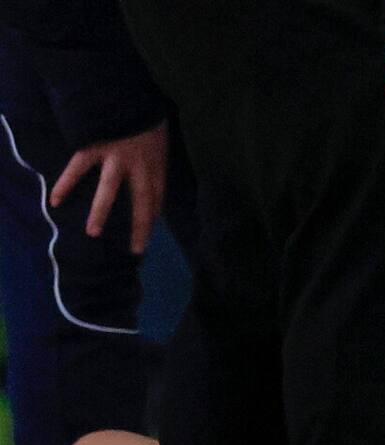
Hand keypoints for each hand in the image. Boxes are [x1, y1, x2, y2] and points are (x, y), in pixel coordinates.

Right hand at [50, 120, 167, 255]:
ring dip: (101, 213)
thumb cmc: (143, 108)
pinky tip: (56, 200)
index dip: (154, 214)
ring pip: (109, 190)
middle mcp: (139, 163)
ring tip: (93, 233)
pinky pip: (78, 168)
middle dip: (139, 226)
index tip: (150, 230)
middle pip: (142, 201)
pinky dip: (66, 183)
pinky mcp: (93, 146)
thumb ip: (154, 148)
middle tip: (135, 249)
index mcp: (156, 160)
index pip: (158, 195)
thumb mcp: (159, 130)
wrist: (125, 86)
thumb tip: (153, 160)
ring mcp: (115, 156)